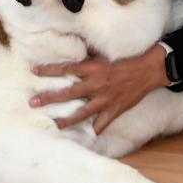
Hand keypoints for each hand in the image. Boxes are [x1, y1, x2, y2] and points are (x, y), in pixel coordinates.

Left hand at [30, 44, 169, 133]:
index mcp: (94, 68)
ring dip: (66, 120)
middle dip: (49, 98)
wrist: (150, 69)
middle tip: (33, 103)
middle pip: (68, 93)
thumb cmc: (128, 59)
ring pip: (81, 113)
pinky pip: (101, 124)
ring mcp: (105, 99)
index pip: (66, 69)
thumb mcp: (107, 53)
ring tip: (53, 124)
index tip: (34, 71)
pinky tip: (85, 137)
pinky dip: (93, 131)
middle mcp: (97, 84)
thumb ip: (90, 55)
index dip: (49, 70)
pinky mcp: (115, 110)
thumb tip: (75, 45)